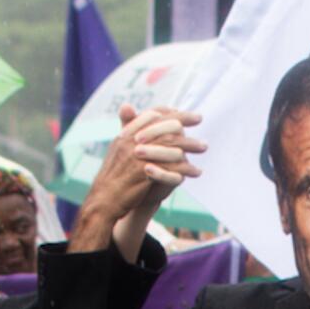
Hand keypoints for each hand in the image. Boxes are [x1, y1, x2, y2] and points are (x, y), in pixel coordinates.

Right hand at [69, 103, 206, 257]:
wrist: (105, 200)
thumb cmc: (114, 175)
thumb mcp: (118, 148)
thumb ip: (127, 128)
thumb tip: (129, 108)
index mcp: (127, 134)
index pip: (152, 115)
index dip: (169, 111)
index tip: (182, 110)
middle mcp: (132, 142)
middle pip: (164, 126)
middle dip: (184, 121)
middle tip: (200, 118)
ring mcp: (139, 157)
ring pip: (171, 145)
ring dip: (190, 145)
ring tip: (204, 146)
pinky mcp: (145, 173)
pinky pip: (171, 168)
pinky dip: (186, 169)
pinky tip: (197, 171)